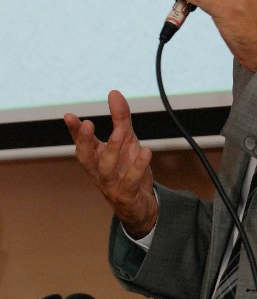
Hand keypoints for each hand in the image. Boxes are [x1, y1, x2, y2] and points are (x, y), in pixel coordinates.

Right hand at [64, 90, 157, 238]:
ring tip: (120, 132)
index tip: (68, 116)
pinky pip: (130, 181)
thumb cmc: (127, 170)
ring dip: (112, 150)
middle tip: (87, 124)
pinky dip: (138, 167)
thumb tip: (114, 92)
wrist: (140, 205)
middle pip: (86, 158)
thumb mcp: (127, 141)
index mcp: (96, 158)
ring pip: (106, 169)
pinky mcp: (126, 196)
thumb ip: (120, 118)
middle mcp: (99, 172)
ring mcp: (111, 185)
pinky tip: (146, 151)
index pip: (82, 143)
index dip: (75, 131)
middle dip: (84, 142)